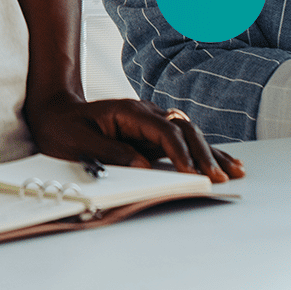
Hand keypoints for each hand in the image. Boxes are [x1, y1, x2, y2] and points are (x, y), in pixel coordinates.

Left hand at [24, 91, 244, 183]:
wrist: (55, 111)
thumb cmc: (64, 128)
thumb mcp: (79, 142)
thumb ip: (112, 154)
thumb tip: (144, 167)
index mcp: (129, 111)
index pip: (163, 131)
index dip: (179, 153)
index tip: (191, 174)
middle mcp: (145, 112)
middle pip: (183, 129)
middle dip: (203, 154)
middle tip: (218, 178)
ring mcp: (151, 122)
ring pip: (189, 134)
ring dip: (210, 152)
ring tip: (234, 170)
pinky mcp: (152, 134)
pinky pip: (182, 142)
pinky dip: (202, 152)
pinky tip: (221, 162)